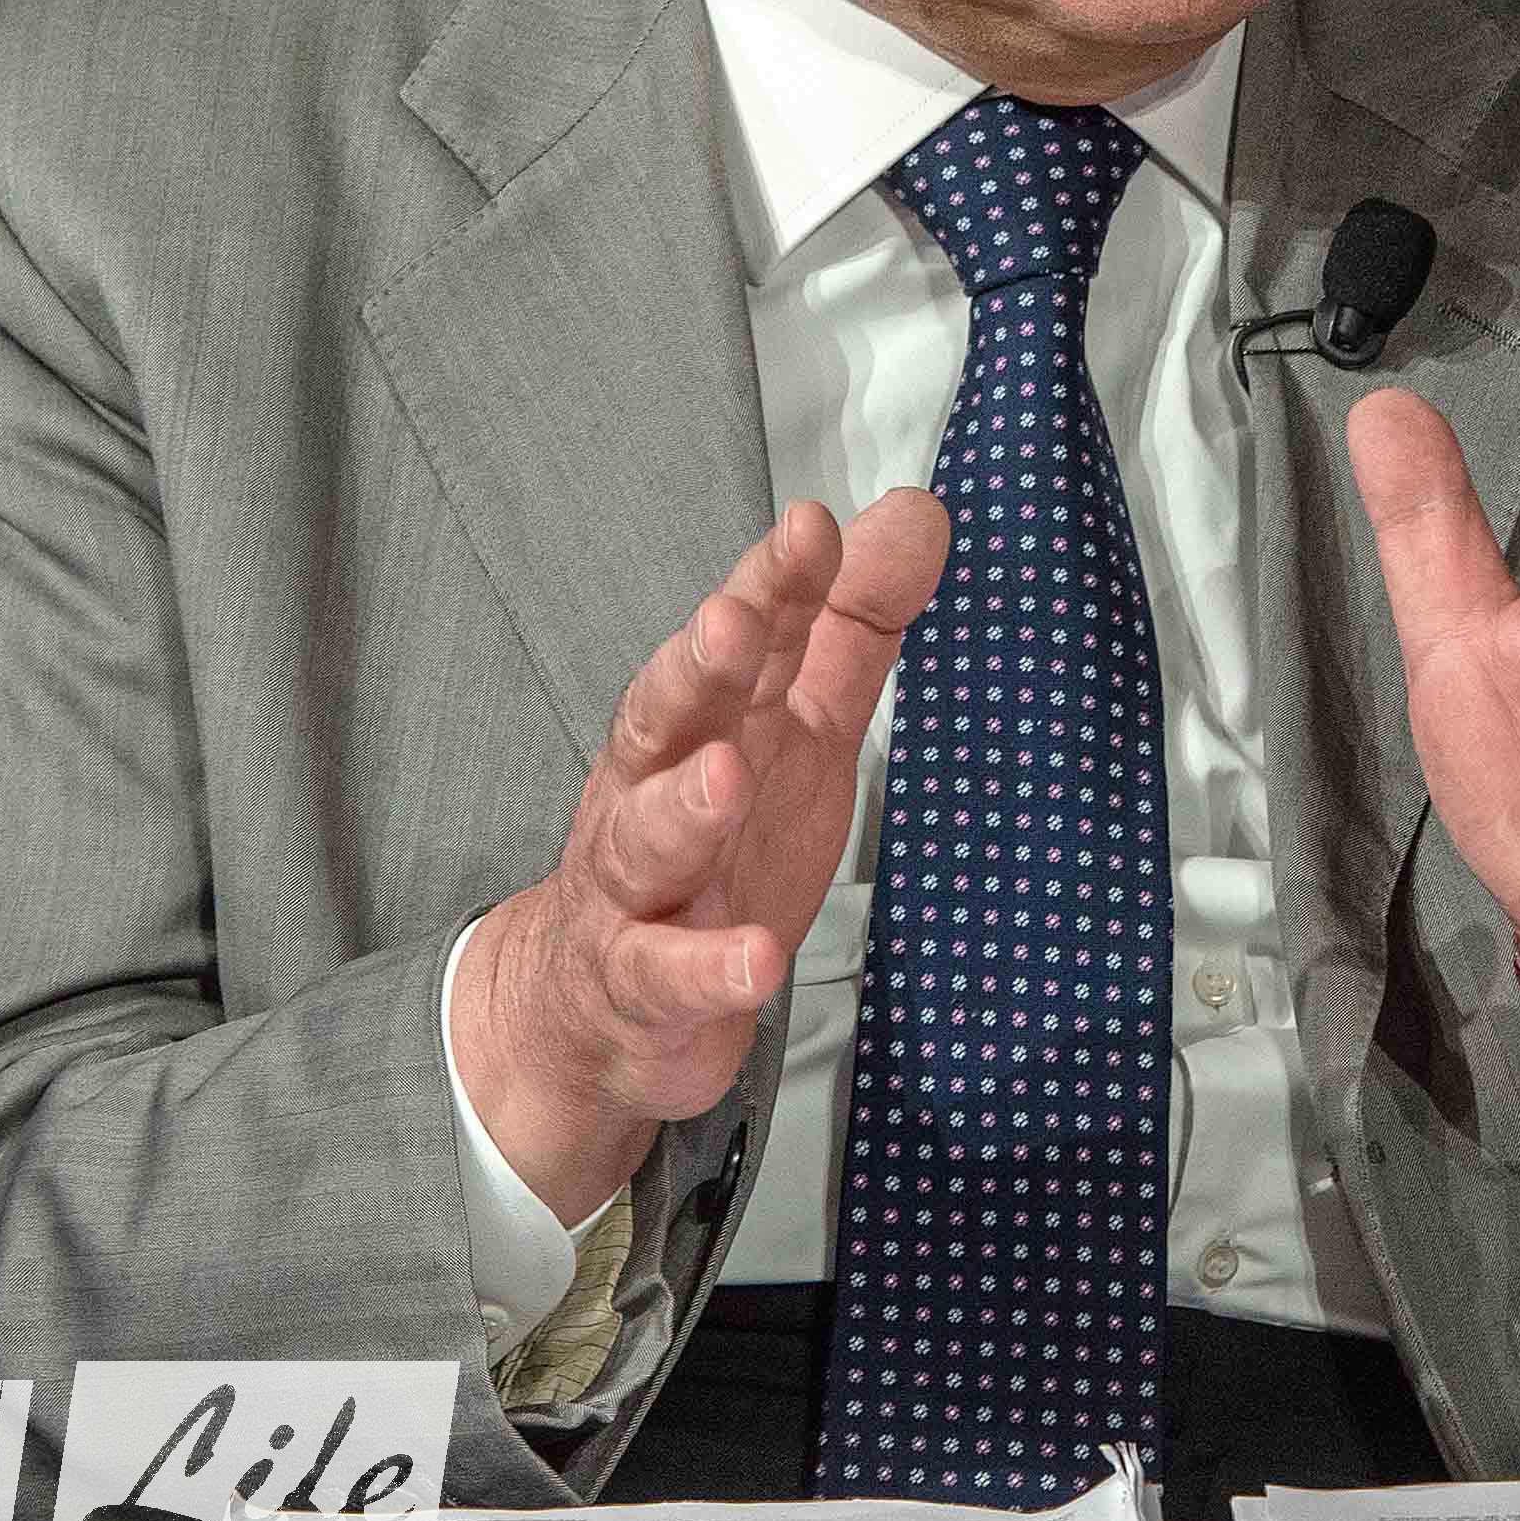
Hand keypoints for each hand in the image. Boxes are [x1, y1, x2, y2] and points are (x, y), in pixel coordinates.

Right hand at [450, 490, 950, 1222]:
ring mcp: (636, 889)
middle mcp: (654, 790)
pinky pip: (665, 975)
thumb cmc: (712, 846)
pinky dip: (706, 968)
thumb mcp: (797, 728)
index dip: (773, 584)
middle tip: (736, 621)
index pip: (740, 640)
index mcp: (705, 721)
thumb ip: (851, 628)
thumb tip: (918, 511)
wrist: (601, 1009)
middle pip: (668, 717)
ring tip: (725, 776)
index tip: (813, 528)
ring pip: (646, 841)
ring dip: (684, 806)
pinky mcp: (637, 984)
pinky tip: (754, 960)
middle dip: (699, 667)